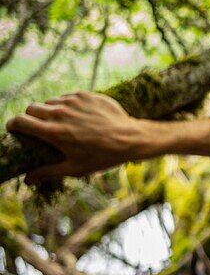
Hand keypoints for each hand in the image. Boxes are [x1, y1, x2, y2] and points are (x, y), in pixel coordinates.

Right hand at [6, 92, 152, 183]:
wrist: (131, 138)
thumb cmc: (103, 156)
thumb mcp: (75, 168)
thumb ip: (48, 172)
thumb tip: (26, 180)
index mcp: (53, 132)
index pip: (20, 121)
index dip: (13, 124)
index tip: (15, 128)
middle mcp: (60, 113)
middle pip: (31, 108)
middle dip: (31, 117)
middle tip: (39, 126)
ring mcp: (73, 102)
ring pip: (50, 101)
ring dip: (51, 110)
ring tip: (62, 122)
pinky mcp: (85, 95)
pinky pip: (67, 97)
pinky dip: (68, 105)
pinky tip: (78, 116)